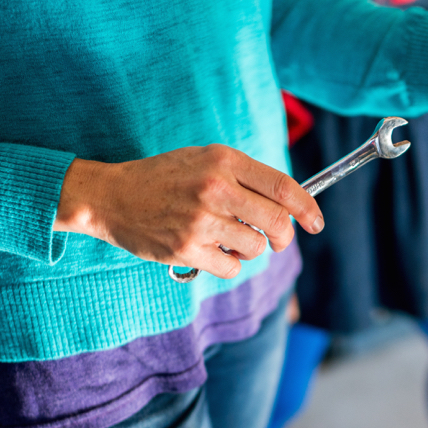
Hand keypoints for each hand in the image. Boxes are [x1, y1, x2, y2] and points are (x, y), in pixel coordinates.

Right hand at [53, 145, 323, 278]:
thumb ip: (243, 176)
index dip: (307, 208)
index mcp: (224, 161)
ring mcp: (201, 220)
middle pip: (276, 222)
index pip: (283, 187)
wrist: (112, 196)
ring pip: (255, 247)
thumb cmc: (163, 178)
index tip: (315, 223)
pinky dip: (228, 264)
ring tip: (228, 238)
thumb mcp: (204, 160)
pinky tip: (212, 251)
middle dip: (283, 236)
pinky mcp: (187, 248)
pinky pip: (231, 267)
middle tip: (276, 240)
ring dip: (249, 249)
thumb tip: (287, 203)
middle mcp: (216, 188)